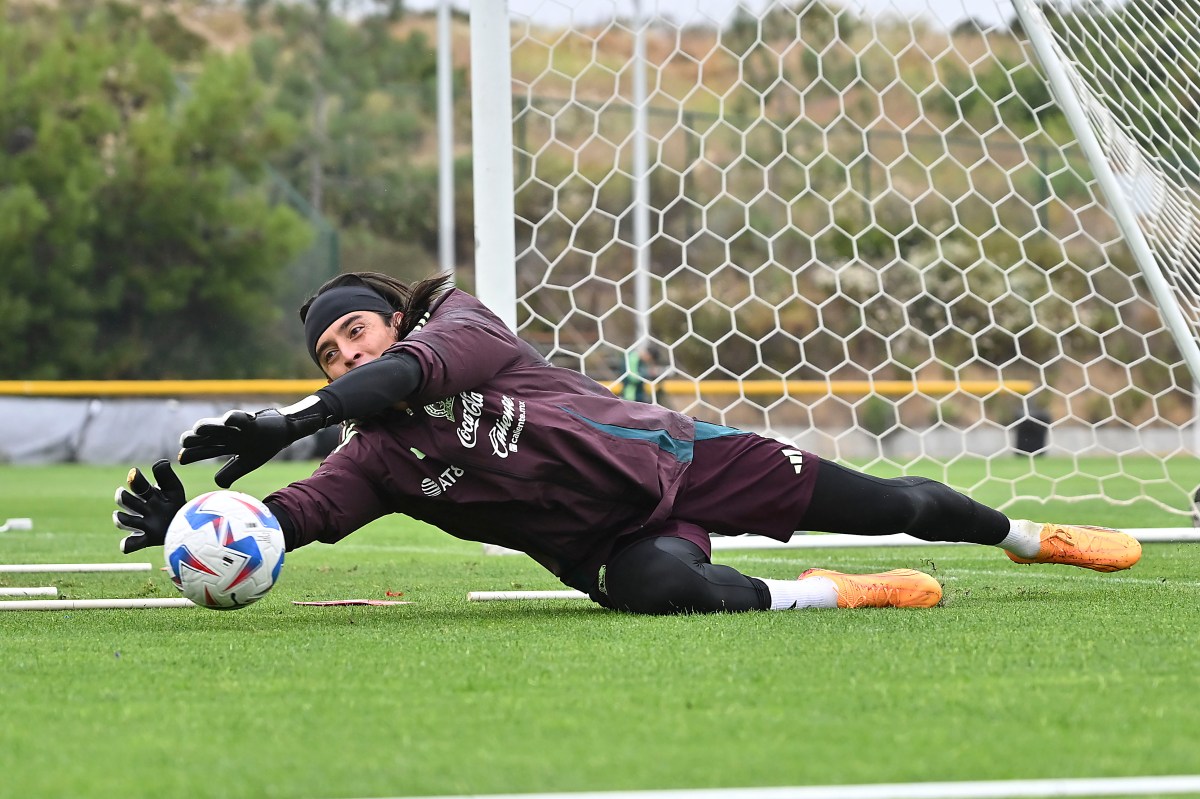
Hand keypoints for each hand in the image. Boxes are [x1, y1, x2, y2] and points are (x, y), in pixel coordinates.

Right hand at [113, 460, 186, 553]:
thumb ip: (167, 476)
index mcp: (148, 494)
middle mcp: (142, 508)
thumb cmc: (177, 503)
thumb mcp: (175, 488)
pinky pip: (131, 543)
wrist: (189, 525)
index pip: (137, 484)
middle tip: (123, 494)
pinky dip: (126, 545)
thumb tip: (161, 462)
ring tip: (119, 517)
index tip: (134, 473)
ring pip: (124, 521)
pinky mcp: (146, 539)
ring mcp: (143, 523)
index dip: (134, 479)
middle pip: (125, 501)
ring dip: (120, 519)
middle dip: (123, 497)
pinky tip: (126, 545)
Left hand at [179, 408, 321, 487]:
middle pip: (207, 437)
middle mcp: (228, 434)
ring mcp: (238, 427)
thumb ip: (232, 473)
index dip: (192, 454)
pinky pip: (242, 418)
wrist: (284, 431)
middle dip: (195, 439)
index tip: (181, 460)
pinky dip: (235, 418)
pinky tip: (227, 420)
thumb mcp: (247, 463)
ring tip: (198, 429)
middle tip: (185, 443)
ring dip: (208, 426)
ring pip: (220, 425)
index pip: (204, 449)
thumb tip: (218, 484)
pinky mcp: (252, 421)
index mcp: (225, 445)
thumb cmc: (263, 446)